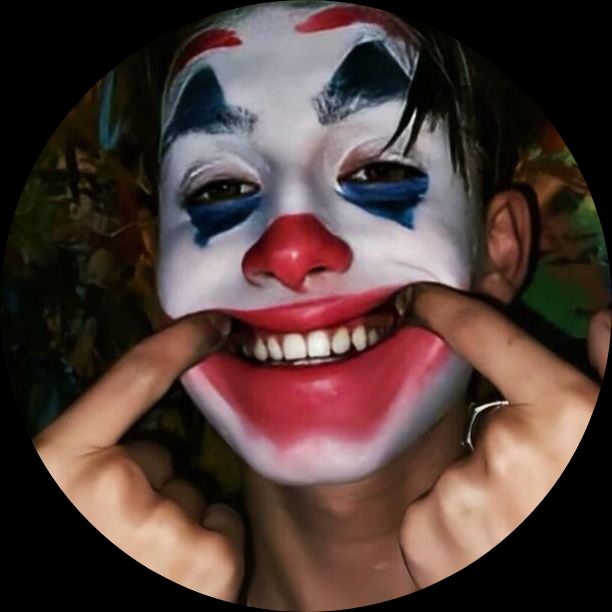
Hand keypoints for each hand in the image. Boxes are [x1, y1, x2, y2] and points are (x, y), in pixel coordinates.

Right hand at [34, 313, 243, 600]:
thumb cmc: (78, 529)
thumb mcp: (62, 480)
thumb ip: (93, 451)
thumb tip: (149, 404)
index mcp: (62, 465)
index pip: (134, 377)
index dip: (177, 340)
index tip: (214, 320)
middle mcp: (117, 494)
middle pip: (164, 455)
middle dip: (148, 486)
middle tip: (115, 533)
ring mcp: (172, 532)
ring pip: (194, 493)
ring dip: (176, 522)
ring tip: (142, 563)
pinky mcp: (215, 565)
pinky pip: (222, 526)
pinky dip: (205, 548)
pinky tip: (173, 578)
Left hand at [399, 284, 605, 586]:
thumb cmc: (600, 510)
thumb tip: (604, 319)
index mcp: (565, 416)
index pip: (486, 334)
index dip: (445, 306)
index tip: (417, 296)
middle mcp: (505, 448)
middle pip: (480, 417)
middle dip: (501, 442)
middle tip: (538, 488)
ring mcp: (459, 495)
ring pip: (458, 468)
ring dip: (481, 489)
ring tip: (518, 528)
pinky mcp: (424, 538)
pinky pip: (434, 509)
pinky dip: (454, 524)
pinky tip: (488, 551)